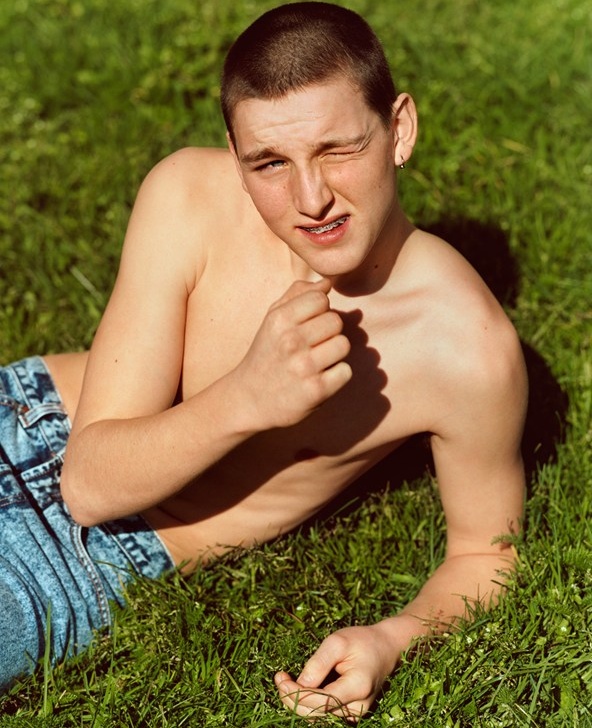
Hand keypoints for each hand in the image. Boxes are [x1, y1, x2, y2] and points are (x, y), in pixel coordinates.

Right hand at [236, 278, 351, 429]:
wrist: (248, 399)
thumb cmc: (266, 354)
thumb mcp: (272, 320)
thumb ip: (298, 295)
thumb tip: (327, 283)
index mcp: (279, 320)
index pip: (321, 299)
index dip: (319, 311)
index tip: (307, 325)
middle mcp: (291, 341)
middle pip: (336, 321)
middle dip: (328, 333)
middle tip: (312, 346)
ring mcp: (304, 367)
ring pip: (343, 345)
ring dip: (334, 354)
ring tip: (316, 362)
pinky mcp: (316, 390)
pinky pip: (345, 371)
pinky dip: (336, 376)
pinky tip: (319, 378)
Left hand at [274, 622, 401, 721]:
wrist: (385, 648)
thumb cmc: (361, 640)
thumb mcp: (337, 642)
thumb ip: (318, 663)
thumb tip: (299, 685)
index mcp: (358, 687)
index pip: (320, 701)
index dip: (296, 694)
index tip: (279, 678)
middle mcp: (358, 707)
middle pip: (317, 713)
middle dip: (292, 698)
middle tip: (279, 679)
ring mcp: (355, 713)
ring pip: (318, 715)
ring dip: (298, 702)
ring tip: (285, 681)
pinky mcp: (350, 713)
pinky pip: (324, 713)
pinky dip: (308, 703)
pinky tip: (298, 688)